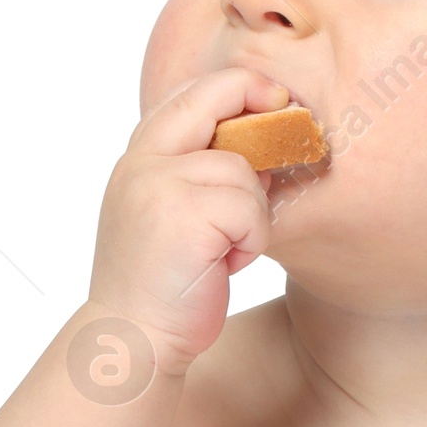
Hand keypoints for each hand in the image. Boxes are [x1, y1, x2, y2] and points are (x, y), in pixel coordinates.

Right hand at [87, 68, 288, 374]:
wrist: (134, 339)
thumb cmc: (164, 285)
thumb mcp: (173, 215)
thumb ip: (201, 175)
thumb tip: (264, 145)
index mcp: (138, 157)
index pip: (191, 94)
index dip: (240, 86)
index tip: (274, 98)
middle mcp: (143, 162)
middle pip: (214, 98)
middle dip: (261, 100)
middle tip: (291, 118)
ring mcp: (159, 184)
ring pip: (243, 171)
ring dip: (252, 214)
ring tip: (227, 249)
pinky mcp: (184, 214)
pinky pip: (250, 208)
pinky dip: (252, 240)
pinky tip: (227, 265)